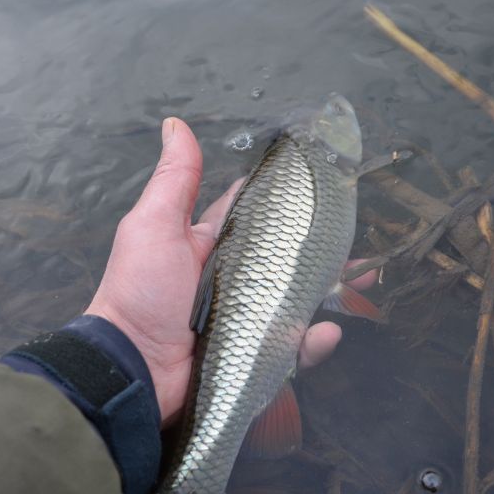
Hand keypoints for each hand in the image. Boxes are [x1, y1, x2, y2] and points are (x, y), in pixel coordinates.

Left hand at [86, 118, 346, 425]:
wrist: (134, 370)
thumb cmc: (140, 293)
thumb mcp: (153, 226)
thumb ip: (175, 179)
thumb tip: (175, 124)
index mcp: (211, 245)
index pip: (256, 215)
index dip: (286, 202)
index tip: (324, 186)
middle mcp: (233, 280)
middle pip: (288, 259)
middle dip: (323, 250)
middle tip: (354, 242)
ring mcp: (248, 319)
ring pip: (302, 301)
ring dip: (334, 291)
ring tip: (359, 281)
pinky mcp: (258, 355)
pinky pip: (296, 347)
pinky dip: (314, 341)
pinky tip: (325, 331)